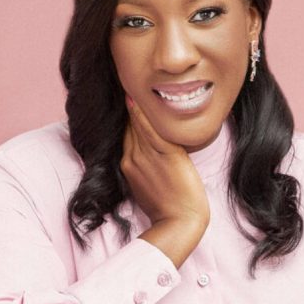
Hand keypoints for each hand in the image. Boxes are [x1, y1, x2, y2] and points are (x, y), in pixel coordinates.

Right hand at [121, 96, 209, 266]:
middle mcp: (132, 158)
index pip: (125, 133)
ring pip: (136, 125)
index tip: (126, 97)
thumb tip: (146, 156)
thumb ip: (144, 168)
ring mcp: (146, 157)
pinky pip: (151, 131)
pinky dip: (143, 116)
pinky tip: (138, 100)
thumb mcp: (148, 186)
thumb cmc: (167, 208)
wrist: (179, 223)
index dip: (126, 116)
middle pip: (128, 125)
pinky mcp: (164, 156)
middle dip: (127, 106)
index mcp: (128, 165)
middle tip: (124, 80)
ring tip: (128, 82)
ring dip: (132, 104)